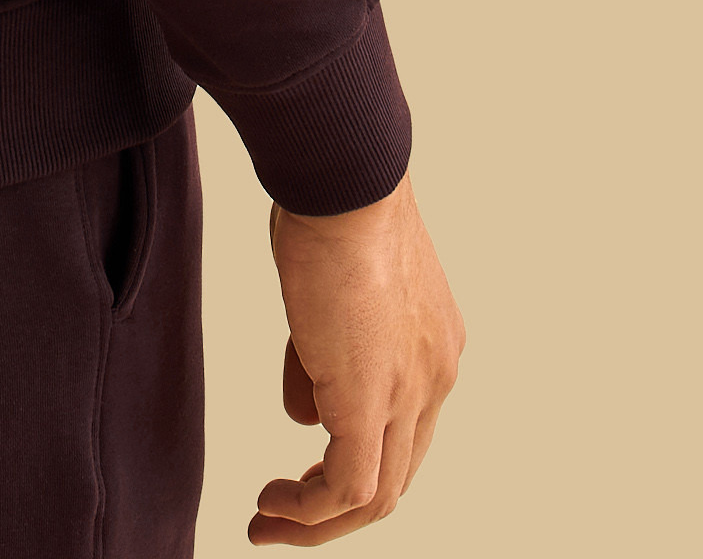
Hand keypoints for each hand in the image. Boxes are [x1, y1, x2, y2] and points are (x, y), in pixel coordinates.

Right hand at [245, 171, 462, 543]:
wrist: (343, 179)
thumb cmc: (328, 207)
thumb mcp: (325, 293)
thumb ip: (319, 359)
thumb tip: (304, 417)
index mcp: (433, 349)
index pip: (402, 428)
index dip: (355, 454)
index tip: (303, 464)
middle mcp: (434, 380)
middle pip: (397, 473)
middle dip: (337, 506)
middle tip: (283, 515)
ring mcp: (410, 394)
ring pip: (378, 495)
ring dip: (319, 522)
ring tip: (268, 523)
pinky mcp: (371, 402)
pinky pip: (349, 486)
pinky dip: (310, 510)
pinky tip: (272, 503)